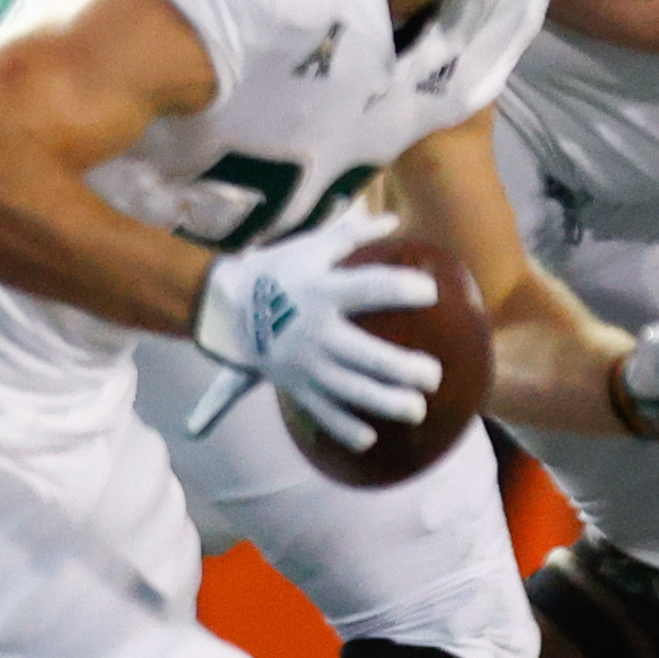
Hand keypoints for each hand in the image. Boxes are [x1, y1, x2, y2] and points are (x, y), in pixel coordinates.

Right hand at [190, 210, 442, 448]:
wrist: (224, 308)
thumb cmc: (277, 272)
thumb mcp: (309, 247)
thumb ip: (351, 236)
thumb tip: (391, 219)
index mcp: (321, 291)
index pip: (367, 289)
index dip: (400, 289)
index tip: (431, 292)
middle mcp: (314, 330)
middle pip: (365, 354)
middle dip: (402, 368)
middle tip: (434, 374)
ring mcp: (304, 363)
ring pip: (349, 390)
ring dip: (384, 403)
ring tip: (417, 410)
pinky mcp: (294, 385)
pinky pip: (320, 412)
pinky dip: (343, 428)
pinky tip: (369, 438)